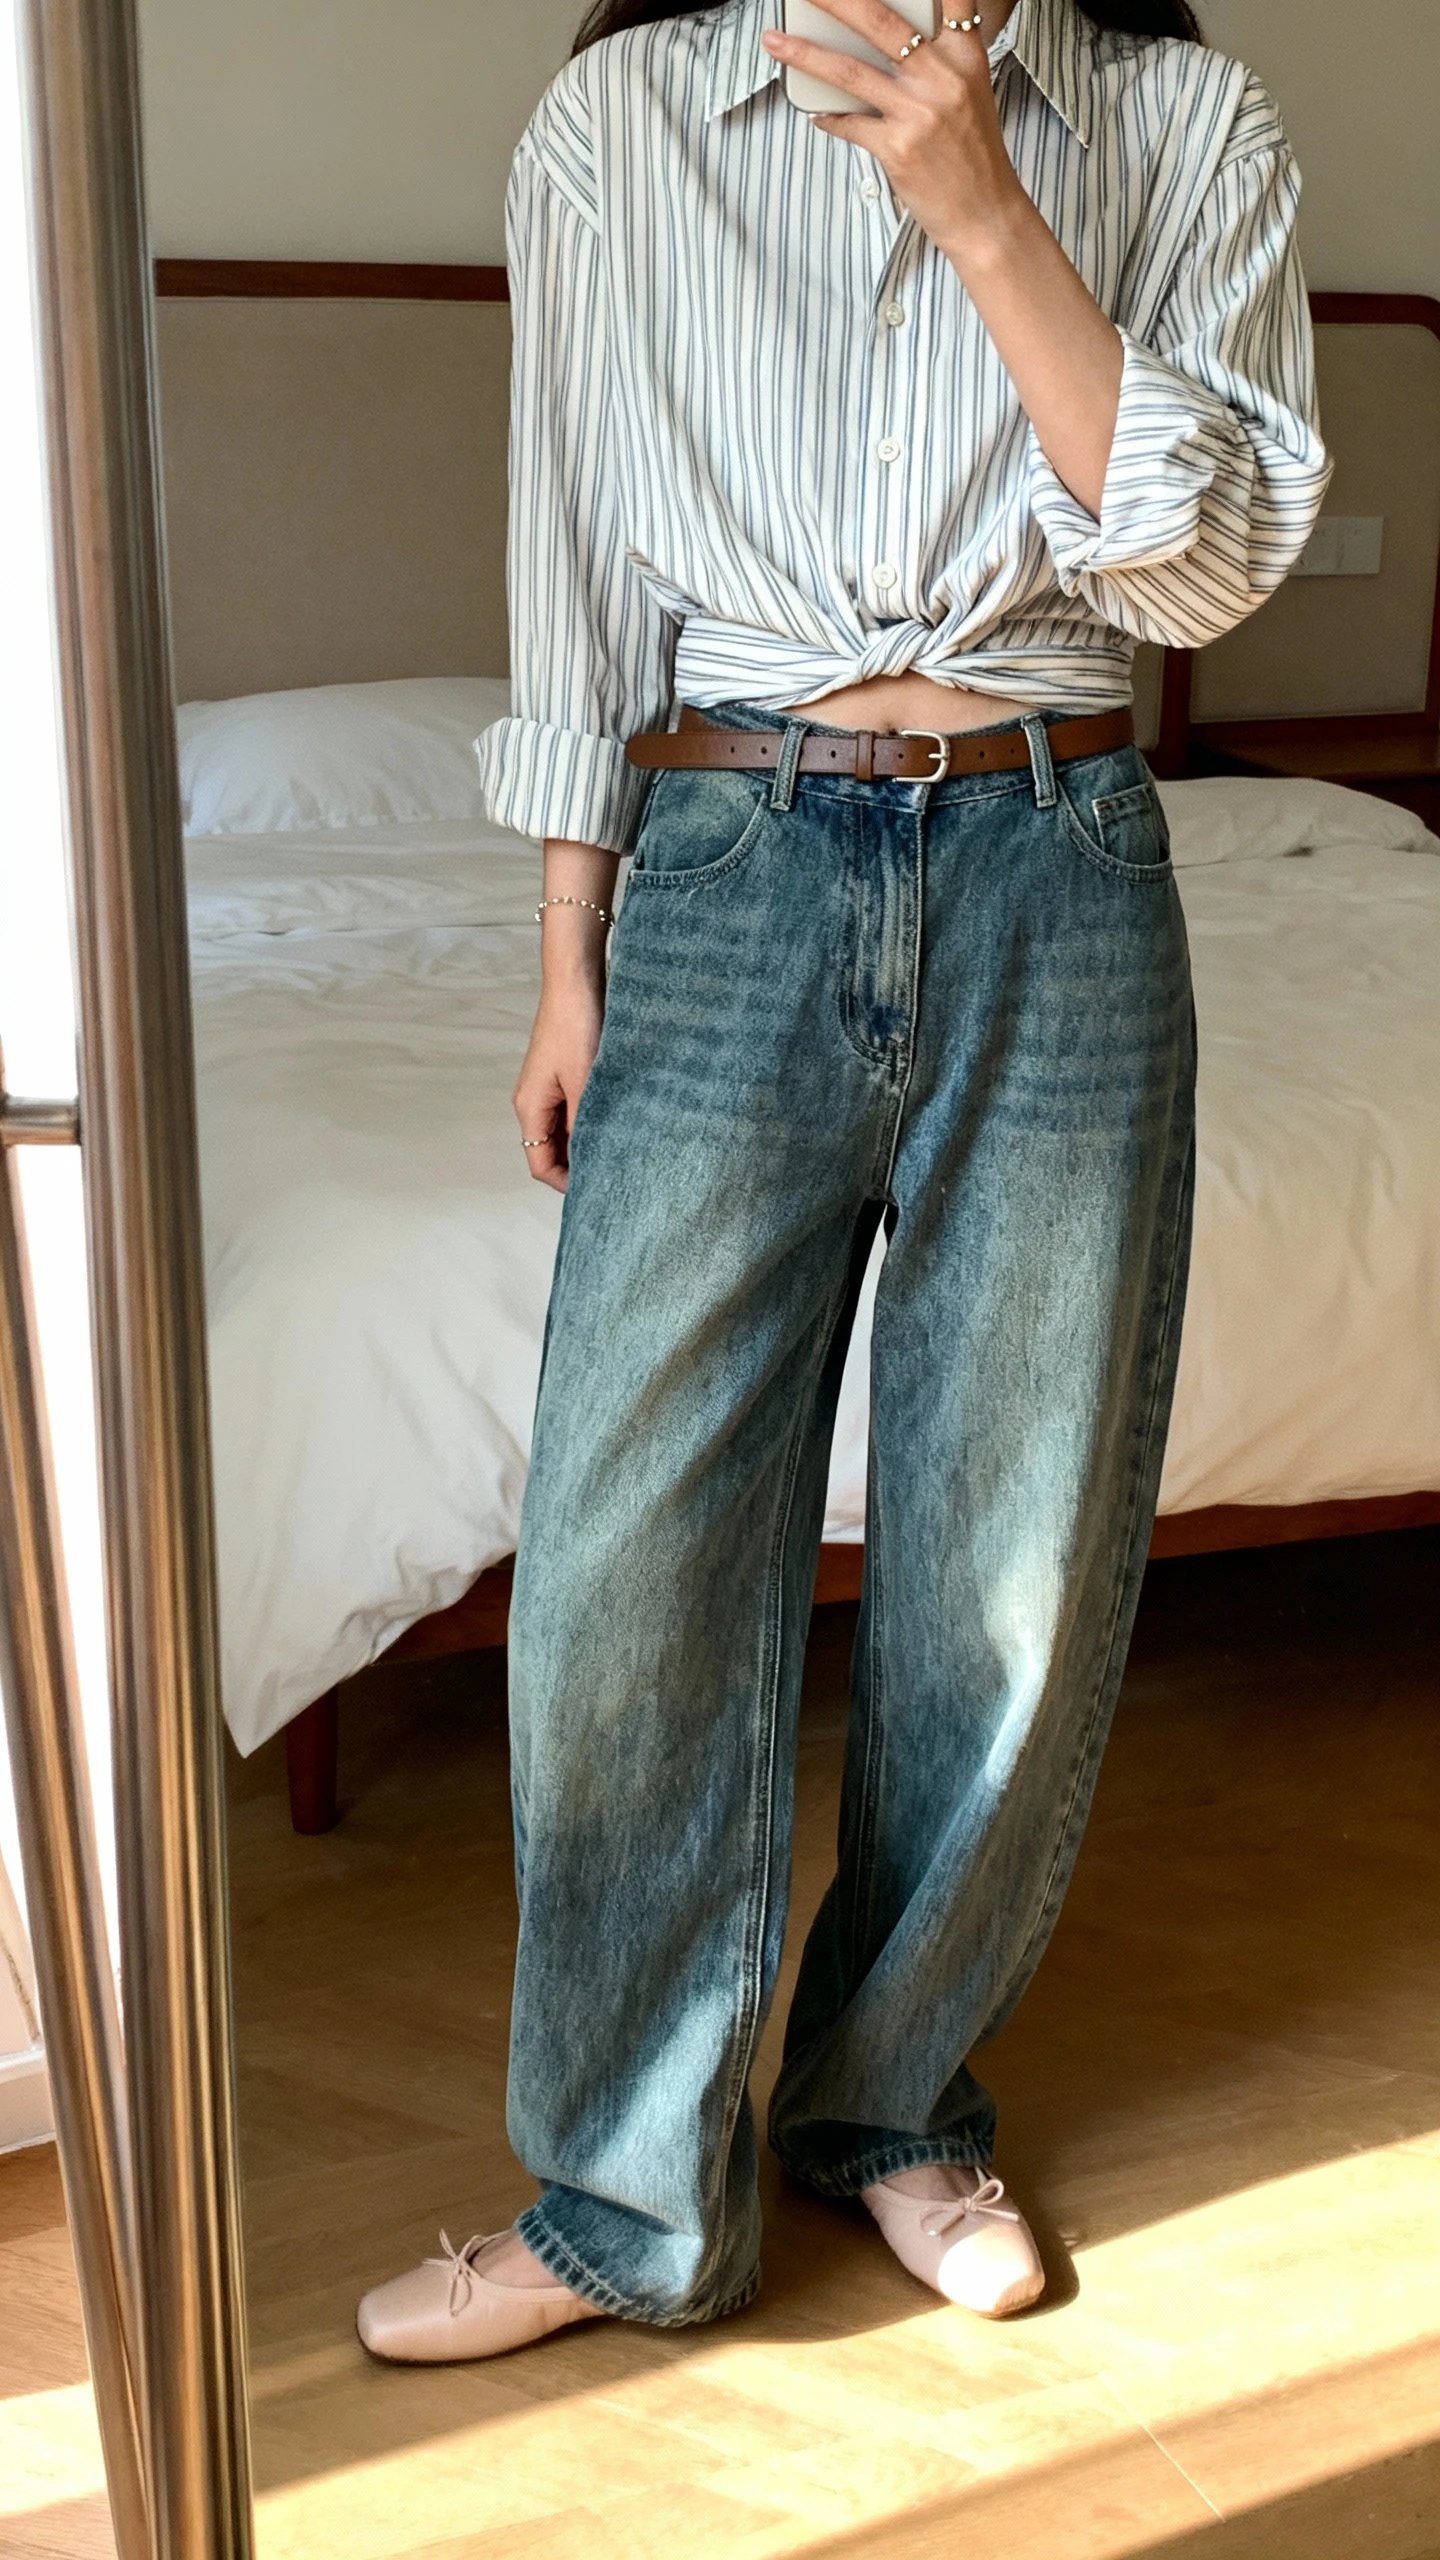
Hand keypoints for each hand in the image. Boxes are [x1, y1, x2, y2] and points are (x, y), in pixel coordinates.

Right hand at [513, 974, 603, 1192]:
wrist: (577, 979)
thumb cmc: (576, 1024)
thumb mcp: (586, 1081)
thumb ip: (586, 1124)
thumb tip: (593, 1161)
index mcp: (530, 1106)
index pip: (540, 1165)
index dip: (567, 1183)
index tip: (598, 1189)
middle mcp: (535, 1101)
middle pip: (552, 1151)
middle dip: (579, 1165)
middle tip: (615, 1171)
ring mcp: (550, 1088)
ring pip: (566, 1131)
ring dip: (589, 1141)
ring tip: (620, 1147)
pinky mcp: (565, 1075)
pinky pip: (576, 1110)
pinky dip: (593, 1120)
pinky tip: (618, 1119)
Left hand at [762, 0, 1023, 265]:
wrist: (984, 215)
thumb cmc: (973, 157)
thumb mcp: (970, 93)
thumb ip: (936, 61)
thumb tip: (884, 44)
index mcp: (965, 57)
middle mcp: (943, 78)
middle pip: (879, 21)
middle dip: (834, 0)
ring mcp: (919, 113)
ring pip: (849, 70)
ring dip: (804, 53)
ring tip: (775, 41)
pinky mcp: (898, 148)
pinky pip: (849, 123)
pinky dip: (828, 117)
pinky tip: (817, 112)